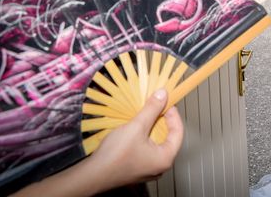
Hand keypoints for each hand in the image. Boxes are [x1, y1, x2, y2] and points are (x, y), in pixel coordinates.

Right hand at [13, 89, 183, 196]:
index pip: (178, 131)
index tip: (167, 102)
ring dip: (151, 126)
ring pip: (156, 142)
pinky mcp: (137, 167)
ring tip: (145, 113)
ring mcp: (148, 168)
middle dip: (162, 119)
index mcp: (165, 158)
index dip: (173, 114)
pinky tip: (136, 127)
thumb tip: (163, 95)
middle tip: (156, 105)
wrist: (92, 175)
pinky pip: (146, 148)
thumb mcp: (136, 127)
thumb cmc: (115, 156)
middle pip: (168, 137)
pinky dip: (144, 135)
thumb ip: (152, 109)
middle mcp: (160, 166)